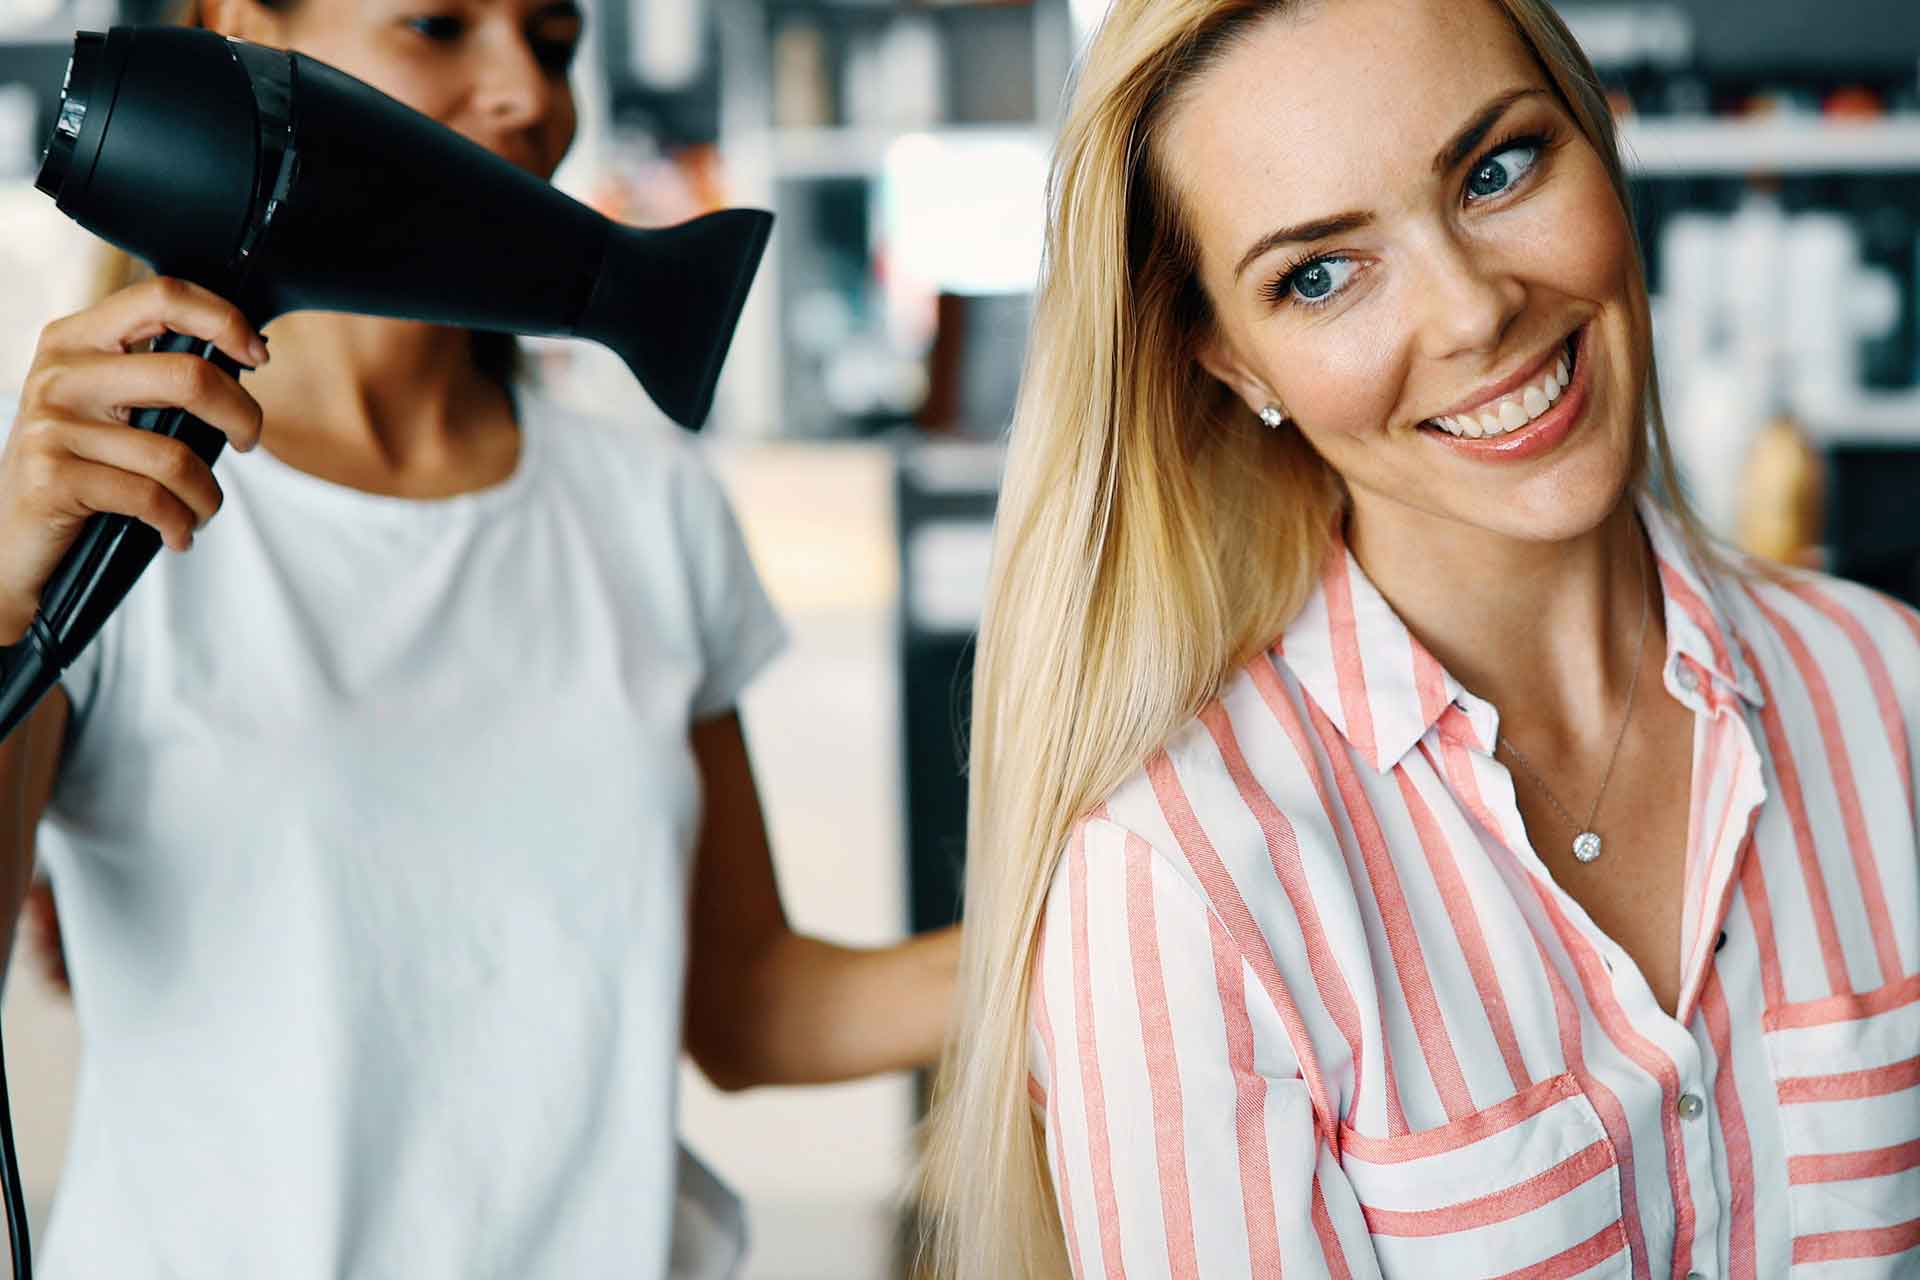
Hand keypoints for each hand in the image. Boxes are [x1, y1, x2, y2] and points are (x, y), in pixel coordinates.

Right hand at [0, 278, 268, 642]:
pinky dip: (179, 523)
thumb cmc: (79, 469)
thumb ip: (157, 377)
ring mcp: (52, 424)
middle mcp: (60, 371)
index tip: (257, 355)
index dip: (224, 320)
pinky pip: (151, 499)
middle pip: (188, 376)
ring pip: (176, 455)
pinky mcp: (52, 477)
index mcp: (77, 338)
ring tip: (201, 509)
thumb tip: (242, 358)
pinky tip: (176, 533)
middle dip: (242, 416)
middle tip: (246, 441)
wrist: (11, 540)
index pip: (163, 297)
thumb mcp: (108, 407)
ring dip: (207, 495)